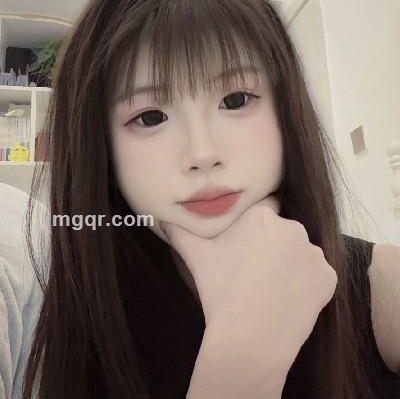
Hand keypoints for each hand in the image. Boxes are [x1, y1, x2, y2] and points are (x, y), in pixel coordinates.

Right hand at [160, 195, 337, 366]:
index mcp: (262, 217)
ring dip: (291, 265)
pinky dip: (307, 285)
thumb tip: (160, 220)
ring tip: (271, 289)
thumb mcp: (196, 257)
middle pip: (283, 233)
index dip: (255, 230)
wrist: (248, 338)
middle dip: (273, 247)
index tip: (248, 247)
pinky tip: (287, 299)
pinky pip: (317, 275)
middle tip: (255, 273)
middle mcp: (293, 227)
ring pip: (301, 253)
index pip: (264, 210)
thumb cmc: (220, 291)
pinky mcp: (328, 277)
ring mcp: (314, 253)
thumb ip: (180, 233)